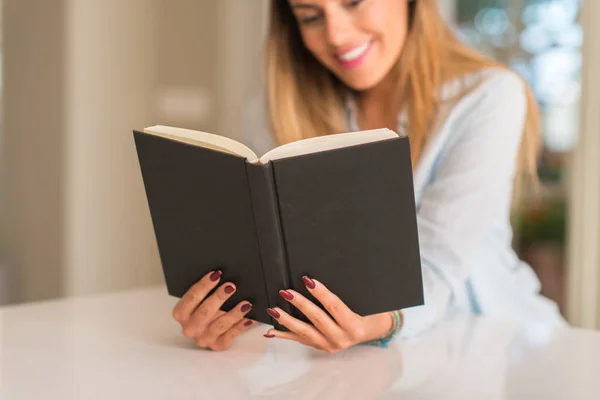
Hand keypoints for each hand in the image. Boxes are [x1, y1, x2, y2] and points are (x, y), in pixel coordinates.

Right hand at [171, 270, 253, 350]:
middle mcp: (190, 328)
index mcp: (181, 313)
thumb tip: (220, 275)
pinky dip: (241, 326)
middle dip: (219, 298)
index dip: (204, 285)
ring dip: (233, 313)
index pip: (191, 298)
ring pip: (219, 325)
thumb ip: (205, 290)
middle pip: (205, 312)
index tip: (216, 274)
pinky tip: (250, 318)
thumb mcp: (199, 299)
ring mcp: (204, 338)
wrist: (206, 328)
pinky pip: (231, 335)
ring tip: (246, 303)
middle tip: (231, 286)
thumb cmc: (203, 308)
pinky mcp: (217, 345)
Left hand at [264, 276, 395, 352]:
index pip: (334, 306)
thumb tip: (318, 278)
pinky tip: (271, 331)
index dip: (321, 292)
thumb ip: (344, 293)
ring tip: (274, 310)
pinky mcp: (320, 348)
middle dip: (300, 304)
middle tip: (286, 292)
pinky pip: (300, 340)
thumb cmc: (368, 312)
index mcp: (354, 326)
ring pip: (305, 332)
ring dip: (287, 321)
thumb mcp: (362, 301)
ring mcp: (330, 345)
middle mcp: (341, 338)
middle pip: (317, 319)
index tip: (308, 280)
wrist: (371, 330)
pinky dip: (285, 335)